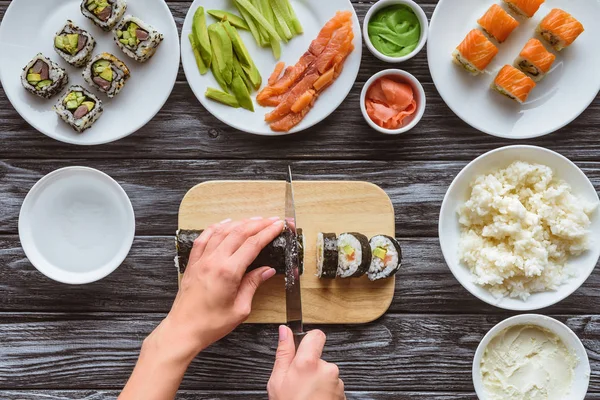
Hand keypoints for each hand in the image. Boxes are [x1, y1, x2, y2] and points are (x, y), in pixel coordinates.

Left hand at [163, 217, 284, 356]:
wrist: (183, 330)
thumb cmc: (210, 324)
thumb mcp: (240, 308)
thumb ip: (253, 285)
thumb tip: (267, 270)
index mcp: (228, 272)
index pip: (253, 244)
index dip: (268, 232)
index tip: (278, 226)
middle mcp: (214, 261)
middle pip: (239, 232)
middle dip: (258, 224)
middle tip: (271, 220)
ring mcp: (202, 260)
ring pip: (222, 231)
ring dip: (240, 222)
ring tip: (254, 219)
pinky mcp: (193, 263)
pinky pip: (205, 238)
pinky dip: (216, 227)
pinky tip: (225, 223)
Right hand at [268, 327, 344, 399]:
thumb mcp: (277, 381)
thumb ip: (283, 352)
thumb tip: (284, 331)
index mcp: (308, 362)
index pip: (316, 335)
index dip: (308, 340)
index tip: (301, 348)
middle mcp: (327, 369)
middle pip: (319, 357)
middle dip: (309, 366)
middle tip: (297, 382)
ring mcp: (336, 382)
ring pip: (326, 373)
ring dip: (317, 381)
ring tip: (305, 395)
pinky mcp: (342, 394)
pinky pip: (332, 386)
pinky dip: (324, 391)